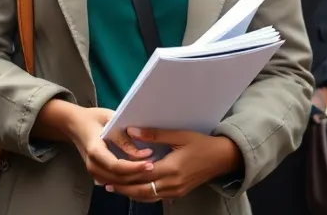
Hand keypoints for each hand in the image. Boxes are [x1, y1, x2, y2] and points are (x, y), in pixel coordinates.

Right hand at [64, 106, 155, 187]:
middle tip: (155, 168)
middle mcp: (92, 165)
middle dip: (137, 175)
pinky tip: (139, 174)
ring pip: (116, 183)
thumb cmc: (95, 118)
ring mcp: (93, 172)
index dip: (134, 167)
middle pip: (117, 178)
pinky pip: (114, 182)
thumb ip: (124, 138)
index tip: (150, 163)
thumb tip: (143, 153)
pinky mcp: (97, 174)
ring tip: (149, 171)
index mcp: (95, 150)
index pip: (116, 166)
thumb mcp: (110, 120)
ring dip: (133, 179)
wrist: (76, 124)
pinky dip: (127, 180)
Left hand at [105, 128, 242, 202]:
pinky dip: (142, 195)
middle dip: (122, 188)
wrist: (222, 158)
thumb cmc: (202, 143)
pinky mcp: (178, 194)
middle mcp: (172, 183)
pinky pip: (156, 197)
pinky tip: (132, 190)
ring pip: (147, 197)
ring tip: (113, 188)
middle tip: (104, 184)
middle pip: (141, 190)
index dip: (124, 174)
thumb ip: (155, 134)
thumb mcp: (179, 134)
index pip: (142, 174)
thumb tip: (131, 131)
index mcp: (172, 168)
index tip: (108, 172)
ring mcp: (176, 191)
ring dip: (129, 193)